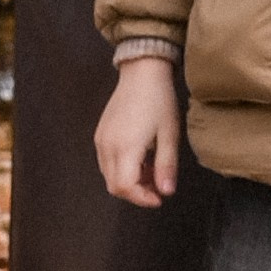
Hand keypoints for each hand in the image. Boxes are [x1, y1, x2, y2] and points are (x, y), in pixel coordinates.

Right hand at [95, 59, 182, 207]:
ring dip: (130, 181)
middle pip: (114, 186)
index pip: (125, 187)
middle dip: (137, 193)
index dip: (142, 198)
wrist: (142, 72)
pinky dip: (122, 169)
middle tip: (158, 187)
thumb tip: (166, 192)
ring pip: (109, 176)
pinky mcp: (100, 134)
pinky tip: (140, 159)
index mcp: (125, 147)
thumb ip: (166, 166)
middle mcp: (107, 146)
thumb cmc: (159, 100)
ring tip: (151, 170)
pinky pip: (106, 162)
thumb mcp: (169, 135)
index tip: (159, 198)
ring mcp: (101, 140)